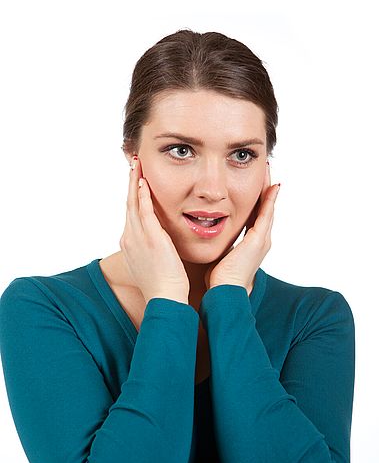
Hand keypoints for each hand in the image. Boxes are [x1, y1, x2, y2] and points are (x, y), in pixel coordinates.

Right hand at [119, 156, 189, 304]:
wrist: (165, 298)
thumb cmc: (165, 285)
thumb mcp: (155, 263)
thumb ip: (156, 250)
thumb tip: (162, 245)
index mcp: (131, 244)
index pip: (131, 213)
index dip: (133, 195)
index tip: (136, 181)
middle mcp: (130, 238)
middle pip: (128, 203)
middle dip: (131, 183)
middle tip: (133, 164)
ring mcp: (137, 238)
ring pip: (133, 203)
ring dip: (135, 182)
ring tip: (137, 164)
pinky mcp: (150, 239)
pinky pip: (143, 212)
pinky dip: (142, 196)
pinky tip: (144, 183)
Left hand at [204, 162, 279, 291]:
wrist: (225, 292)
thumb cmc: (219, 279)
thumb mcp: (220, 255)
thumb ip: (218, 244)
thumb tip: (205, 236)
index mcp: (251, 244)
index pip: (255, 215)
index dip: (256, 198)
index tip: (254, 182)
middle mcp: (261, 240)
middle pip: (265, 208)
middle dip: (264, 189)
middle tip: (264, 169)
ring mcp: (262, 240)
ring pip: (268, 208)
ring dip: (268, 188)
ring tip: (268, 170)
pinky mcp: (259, 240)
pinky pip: (267, 213)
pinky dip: (270, 199)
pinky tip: (271, 184)